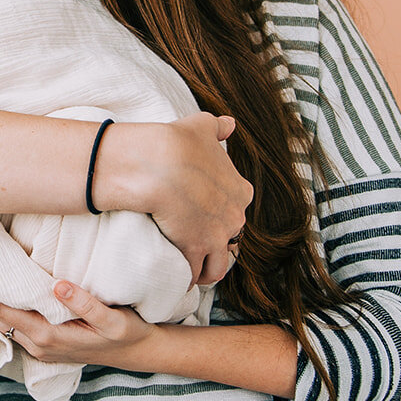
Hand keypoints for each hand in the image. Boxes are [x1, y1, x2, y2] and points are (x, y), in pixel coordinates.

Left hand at [0, 278, 153, 369]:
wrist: (138, 354)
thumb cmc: (126, 333)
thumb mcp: (113, 320)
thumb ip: (86, 304)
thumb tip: (58, 286)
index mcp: (48, 336)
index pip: (1, 313)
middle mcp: (38, 345)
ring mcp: (39, 347)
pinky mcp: (44, 344)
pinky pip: (11, 326)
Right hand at [95, 114, 250, 284]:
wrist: (159, 162)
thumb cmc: (178, 142)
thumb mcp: (202, 126)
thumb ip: (217, 127)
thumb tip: (229, 123)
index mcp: (241, 191)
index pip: (236, 211)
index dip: (220, 217)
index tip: (202, 218)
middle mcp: (235, 217)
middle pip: (230, 241)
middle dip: (214, 245)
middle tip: (194, 244)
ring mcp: (216, 237)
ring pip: (217, 267)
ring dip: (204, 270)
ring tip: (188, 269)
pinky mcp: (194, 251)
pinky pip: (192, 274)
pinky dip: (183, 277)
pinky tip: (173, 275)